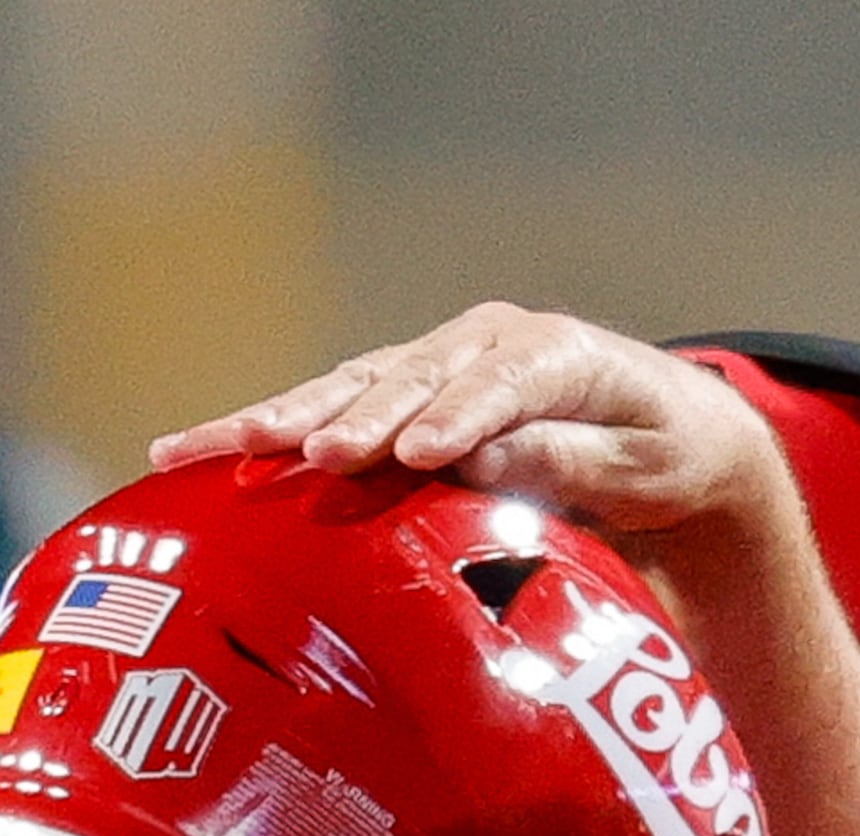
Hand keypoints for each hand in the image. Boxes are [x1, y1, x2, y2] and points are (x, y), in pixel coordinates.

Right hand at [147, 303, 793, 559]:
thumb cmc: (664, 455)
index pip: (501, 385)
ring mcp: (437, 362)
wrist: (667, 428)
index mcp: (556, 354)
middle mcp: (485, 344)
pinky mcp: (403, 390)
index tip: (415, 456)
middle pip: (408, 380)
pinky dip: (264, 428)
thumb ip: (568, 460)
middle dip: (351, 418)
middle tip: (304, 456)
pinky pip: (329, 406)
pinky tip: (191, 452)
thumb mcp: (644, 467)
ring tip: (202, 448)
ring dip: (276, 419)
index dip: (456, 418)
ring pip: (348, 387)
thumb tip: (479, 464)